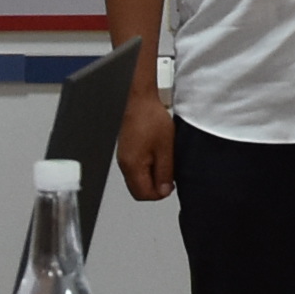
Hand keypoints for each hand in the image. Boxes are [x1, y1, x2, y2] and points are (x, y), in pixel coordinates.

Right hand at [115, 68, 176, 201]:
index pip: (143, 194)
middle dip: (155, 187)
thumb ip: (165, 172)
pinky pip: (136, 167)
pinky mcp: (126, 149)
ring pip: (137, 179)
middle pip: (138, 190)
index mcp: (132, 166)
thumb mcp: (166, 148)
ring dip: (151, 176)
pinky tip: (157, 155)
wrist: (140, 99)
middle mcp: (124, 163)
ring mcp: (124, 156)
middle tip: (169, 176)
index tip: (171, 184)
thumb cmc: (150, 118)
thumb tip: (164, 190)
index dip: (159, 194)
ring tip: (164, 161)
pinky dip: (147, 167)